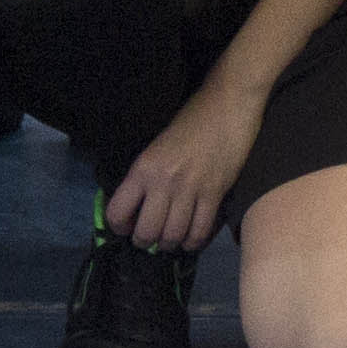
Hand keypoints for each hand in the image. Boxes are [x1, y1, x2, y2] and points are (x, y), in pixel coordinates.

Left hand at [103, 72, 270, 248]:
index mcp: (144, 168)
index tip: (126, 227)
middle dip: (145, 242)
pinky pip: (200, 231)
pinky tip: (192, 239)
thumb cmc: (192, 119)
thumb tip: (139, 204)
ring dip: (169, 244)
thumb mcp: (158, 145)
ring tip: (170, 240)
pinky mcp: (215, 193)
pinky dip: (194, 242)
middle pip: (146, 232)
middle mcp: (163, 182)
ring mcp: (191, 189)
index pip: (117, 212)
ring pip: (173, 236)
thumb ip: (147, 175)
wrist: (229, 103)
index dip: (119, 226)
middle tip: (150, 239)